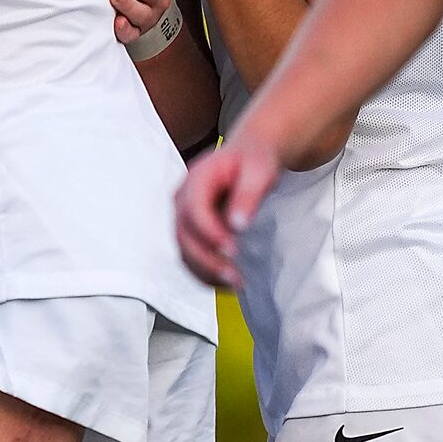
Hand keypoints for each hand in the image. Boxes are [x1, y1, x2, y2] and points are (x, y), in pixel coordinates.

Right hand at [173, 136, 278, 289]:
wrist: (248, 158)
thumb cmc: (254, 161)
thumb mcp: (259, 171)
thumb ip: (248, 195)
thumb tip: (237, 224)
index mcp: (197, 177)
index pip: (194, 209)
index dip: (210, 232)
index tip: (233, 250)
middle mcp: (183, 198)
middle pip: (184, 234)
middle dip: (207, 259)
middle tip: (235, 276)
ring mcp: (184, 216)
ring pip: (184, 249)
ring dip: (206, 271)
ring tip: (235, 283)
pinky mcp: (192, 232)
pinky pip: (190, 257)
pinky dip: (205, 274)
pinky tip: (227, 283)